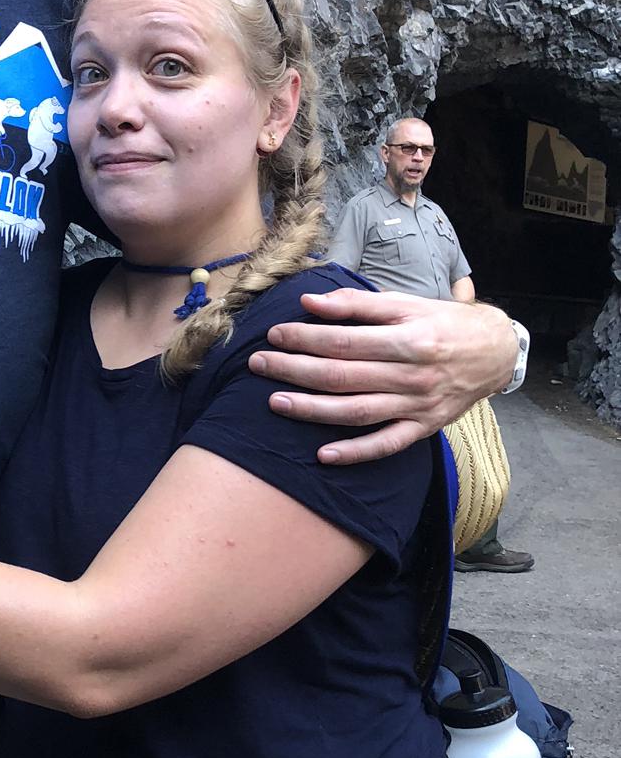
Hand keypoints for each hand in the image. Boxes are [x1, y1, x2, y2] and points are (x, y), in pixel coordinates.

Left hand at [248, 289, 518, 464]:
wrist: (497, 353)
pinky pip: (386, 444)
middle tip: (259, 364)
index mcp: (411, 339)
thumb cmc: (446, 323)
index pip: (345, 341)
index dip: (305, 338)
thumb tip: (311, 302)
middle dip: (296, 370)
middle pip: (343, 376)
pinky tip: (323, 455)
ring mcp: (418, 406)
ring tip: (276, 403)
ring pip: (357, 412)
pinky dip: (355, 452)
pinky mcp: (424, 428)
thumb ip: (359, 303)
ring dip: (312, 410)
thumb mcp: (409, 304)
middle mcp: (414, 375)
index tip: (275, 334)